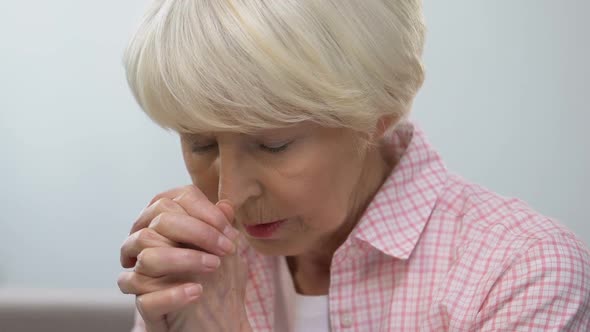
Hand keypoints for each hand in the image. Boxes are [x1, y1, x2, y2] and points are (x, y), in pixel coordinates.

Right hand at [117, 185, 250, 331]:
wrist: (218, 328)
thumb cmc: (220, 287)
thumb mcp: (228, 254)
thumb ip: (223, 229)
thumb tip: (226, 204)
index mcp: (166, 232)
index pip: (167, 201)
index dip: (200, 209)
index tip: (227, 228)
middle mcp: (149, 250)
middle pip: (156, 222)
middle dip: (197, 231)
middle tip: (225, 248)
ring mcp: (144, 279)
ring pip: (147, 257)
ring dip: (185, 258)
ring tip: (214, 266)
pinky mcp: (146, 308)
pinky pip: (145, 297)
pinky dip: (173, 293)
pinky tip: (197, 292)